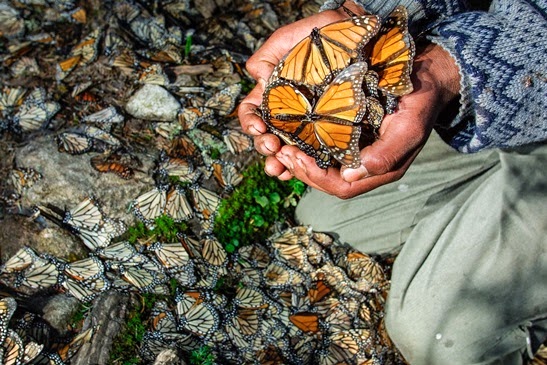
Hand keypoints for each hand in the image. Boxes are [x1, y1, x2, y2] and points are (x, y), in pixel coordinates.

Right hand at [238, 4, 363, 178]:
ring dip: (280, 162)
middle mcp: (285, 113)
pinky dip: (302, 165)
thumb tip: (259, 81)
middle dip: (265, 147)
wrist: (350, 32)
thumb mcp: (285, 41)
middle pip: (266, 137)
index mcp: (271, 94)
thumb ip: (265, 58)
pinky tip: (299, 171)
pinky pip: (313, 152)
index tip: (259, 127)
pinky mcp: (327, 131)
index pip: (252, 113)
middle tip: (273, 147)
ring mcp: (305, 124)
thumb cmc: (317, 35)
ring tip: (282, 167)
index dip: (251, 123)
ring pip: (286, 150)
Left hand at [238, 7, 460, 198]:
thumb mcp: (409, 127)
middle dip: (302, 169)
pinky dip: (307, 147)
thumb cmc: (419, 102)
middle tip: (280, 152)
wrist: (427, 79)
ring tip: (280, 146)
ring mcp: (358, 153)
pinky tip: (293, 136)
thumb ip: (387, 153)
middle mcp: (366, 166)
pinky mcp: (351, 138)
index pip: (342, 186)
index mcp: (380, 169)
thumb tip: (354, 173)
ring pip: (324, 168)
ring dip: (300, 161)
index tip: (295, 156)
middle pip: (327, 180)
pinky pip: (325, 150)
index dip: (316, 177)